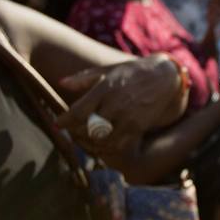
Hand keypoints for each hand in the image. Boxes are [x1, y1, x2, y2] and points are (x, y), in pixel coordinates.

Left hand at [57, 56, 185, 153]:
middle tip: (70, 132)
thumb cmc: (130, 72)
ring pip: (102, 141)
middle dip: (75, 133)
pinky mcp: (138, 128)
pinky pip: (117, 146)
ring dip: (88, 143)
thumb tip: (61, 83)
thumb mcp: (107, 70)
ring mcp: (128, 118)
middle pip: (87, 129)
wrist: (163, 77)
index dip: (64, 121)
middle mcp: (116, 105)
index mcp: (105, 89)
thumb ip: (83, 78)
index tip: (56, 124)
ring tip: (83, 139)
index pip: (78, 111)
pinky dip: (105, 148)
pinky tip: (99, 144)